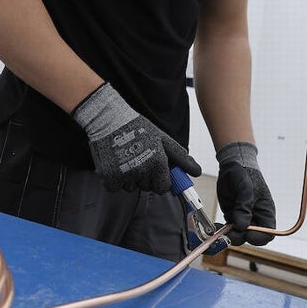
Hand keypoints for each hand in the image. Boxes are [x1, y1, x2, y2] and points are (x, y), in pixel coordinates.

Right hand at [72, 83, 200, 193]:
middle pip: (146, 188)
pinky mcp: (110, 176)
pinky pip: (114, 187)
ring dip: (128, 178)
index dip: (159, 181)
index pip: (163, 188)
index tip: (153, 174)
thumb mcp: (162, 139)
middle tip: (137, 160)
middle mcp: (143, 170)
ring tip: (125, 159)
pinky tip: (114, 163)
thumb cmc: (137, 127)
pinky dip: (113, 179)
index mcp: (158, 162)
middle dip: (143, 178)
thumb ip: (179, 157)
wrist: (109, 119)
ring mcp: (126, 174)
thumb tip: (197, 172)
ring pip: (130, 187)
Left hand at [216, 141, 274, 245]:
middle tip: (229, 233)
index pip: (268, 233)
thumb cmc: (245, 175)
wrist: (233, 165)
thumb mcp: (246, 189)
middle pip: (251, 237)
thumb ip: (244, 207)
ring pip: (238, 234)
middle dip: (240, 237)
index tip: (247, 234)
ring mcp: (242, 217)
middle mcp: (255, 218)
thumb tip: (242, 226)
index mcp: (265, 212)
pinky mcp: (231, 215)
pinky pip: (228, 228)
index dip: (259, 237)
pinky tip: (215, 227)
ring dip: (229, 235)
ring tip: (220, 230)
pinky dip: (222, 230)